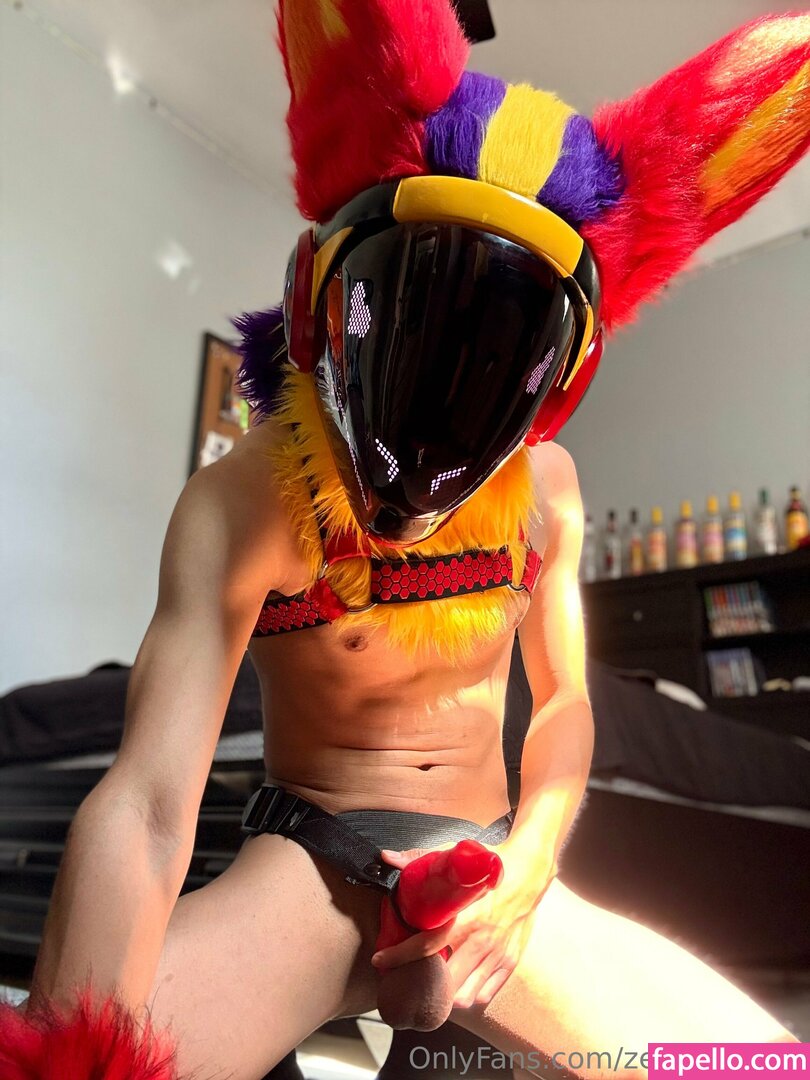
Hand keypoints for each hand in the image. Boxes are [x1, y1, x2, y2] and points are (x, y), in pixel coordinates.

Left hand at [372, 842, 552, 1008]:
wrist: (531, 870)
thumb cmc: (491, 865)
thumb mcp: (456, 856)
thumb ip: (419, 858)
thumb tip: (387, 858)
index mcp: (465, 916)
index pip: (425, 946)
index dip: (399, 957)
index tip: (380, 960)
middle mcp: (481, 941)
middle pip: (444, 981)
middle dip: (422, 982)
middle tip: (408, 975)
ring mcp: (497, 955)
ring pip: (464, 995)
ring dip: (445, 993)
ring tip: (433, 982)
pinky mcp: (509, 962)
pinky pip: (484, 994)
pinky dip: (468, 994)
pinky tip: (458, 981)